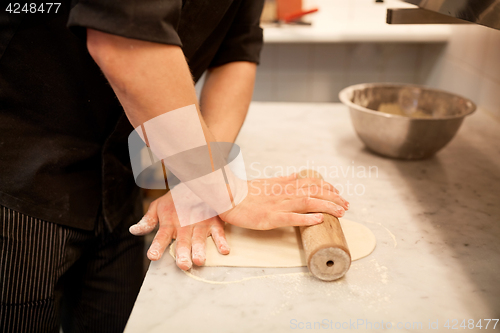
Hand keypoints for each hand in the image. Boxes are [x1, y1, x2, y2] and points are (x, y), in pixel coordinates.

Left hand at [129, 191, 228, 270]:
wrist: (198, 180)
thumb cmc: (177, 198)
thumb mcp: (159, 206)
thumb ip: (148, 220)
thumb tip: (134, 230)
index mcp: (170, 222)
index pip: (162, 236)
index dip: (157, 246)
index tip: (153, 256)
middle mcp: (185, 224)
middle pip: (183, 240)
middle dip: (183, 252)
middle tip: (183, 264)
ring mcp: (200, 223)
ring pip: (200, 238)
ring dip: (200, 249)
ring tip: (200, 260)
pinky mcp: (214, 221)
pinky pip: (218, 232)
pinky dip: (221, 241)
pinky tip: (223, 250)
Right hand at [220, 174, 348, 229]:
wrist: (227, 197)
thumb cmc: (245, 192)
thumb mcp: (266, 182)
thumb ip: (283, 180)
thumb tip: (297, 175)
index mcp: (283, 185)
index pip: (311, 183)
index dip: (328, 188)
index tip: (338, 193)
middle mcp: (284, 193)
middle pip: (314, 192)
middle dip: (334, 198)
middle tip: (347, 205)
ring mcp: (278, 205)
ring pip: (307, 203)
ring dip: (327, 207)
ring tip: (341, 212)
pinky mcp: (270, 218)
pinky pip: (291, 217)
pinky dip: (307, 218)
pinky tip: (319, 220)